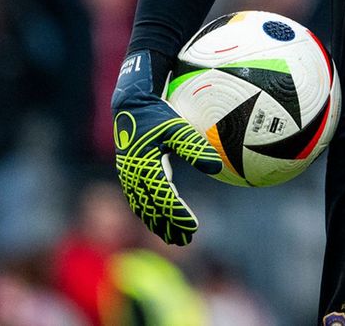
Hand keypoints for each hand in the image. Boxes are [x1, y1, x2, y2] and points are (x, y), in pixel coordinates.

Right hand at [111, 50, 221, 245]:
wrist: (131, 104)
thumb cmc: (157, 114)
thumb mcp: (177, 128)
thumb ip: (195, 147)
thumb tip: (216, 167)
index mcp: (145, 166)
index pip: (164, 198)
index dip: (177, 215)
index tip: (192, 227)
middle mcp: (133, 175)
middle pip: (151, 209)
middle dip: (167, 226)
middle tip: (185, 240)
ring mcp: (129, 176)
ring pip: (143, 208)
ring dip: (157, 224)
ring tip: (174, 238)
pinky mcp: (128, 174)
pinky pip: (138, 200)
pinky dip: (149, 213)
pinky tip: (161, 220)